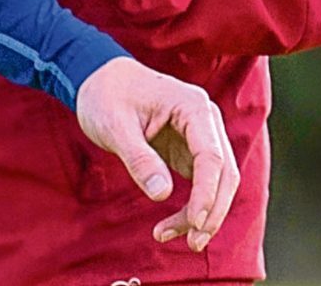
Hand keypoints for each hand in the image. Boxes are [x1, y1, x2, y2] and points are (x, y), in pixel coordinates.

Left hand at [75, 56, 239, 252]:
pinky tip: (174, 224)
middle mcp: (205, 120)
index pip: (212, 156)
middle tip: (192, 242)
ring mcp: (201, 136)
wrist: (97, 78)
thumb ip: (139, 159)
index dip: (207, 193)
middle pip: (224, 173)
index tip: (195, 222)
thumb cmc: (105, 94)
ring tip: (174, 236)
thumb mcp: (114, 126)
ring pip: (217, 182)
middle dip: (212, 210)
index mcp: (193, 106)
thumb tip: (162, 193)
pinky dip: (193, 206)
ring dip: (203, 213)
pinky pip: (202, 183)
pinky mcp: (190, 150)